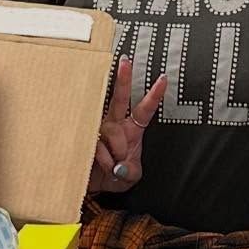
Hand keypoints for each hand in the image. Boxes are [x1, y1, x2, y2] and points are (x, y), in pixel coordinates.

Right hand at [89, 56, 166, 194]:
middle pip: (119, 98)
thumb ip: (130, 171)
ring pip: (111, 130)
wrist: (94, 186)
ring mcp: (98, 130)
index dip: (154, 95)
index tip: (163, 79)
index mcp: (131, 130)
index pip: (144, 110)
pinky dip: (104, 160)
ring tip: (116, 165)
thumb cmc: (115, 176)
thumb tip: (120, 165)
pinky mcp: (85, 138)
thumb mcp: (131, 176)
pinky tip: (104, 166)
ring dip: (116, 150)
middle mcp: (115, 125)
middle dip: (123, 80)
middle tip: (125, 62)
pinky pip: (97, 146)